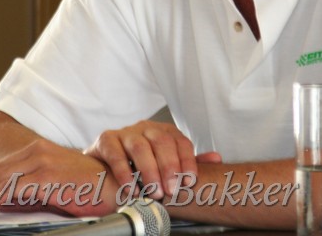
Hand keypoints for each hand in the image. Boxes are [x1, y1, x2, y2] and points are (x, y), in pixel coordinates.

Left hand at [0, 136, 119, 216]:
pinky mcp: (47, 175)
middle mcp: (38, 151)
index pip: (3, 167)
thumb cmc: (86, 188)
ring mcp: (42, 162)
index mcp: (38, 150)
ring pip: (1, 178)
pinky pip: (14, 187)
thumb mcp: (53, 185)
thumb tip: (5, 201)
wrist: (114, 185)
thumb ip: (31, 188)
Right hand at [84, 120, 221, 200]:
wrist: (104, 162)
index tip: (189, 181)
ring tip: (153, 192)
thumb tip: (217, 159)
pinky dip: (124, 173)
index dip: (187, 161)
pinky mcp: (106, 140)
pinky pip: (116, 154)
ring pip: (140, 146)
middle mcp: (146, 128)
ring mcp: (125, 132)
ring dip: (149, 171)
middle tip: (171, 190)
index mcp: (164, 131)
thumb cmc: (139, 163)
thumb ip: (188, 162)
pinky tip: (131, 189)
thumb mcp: (165, 162)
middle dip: (169, 168)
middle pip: (161, 142)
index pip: (181, 142)